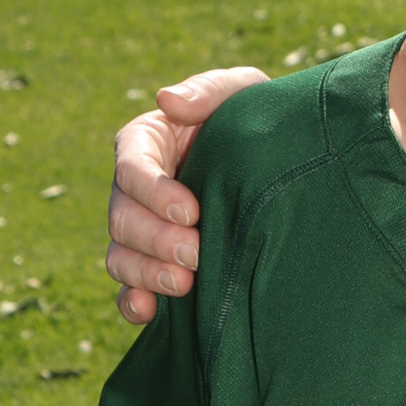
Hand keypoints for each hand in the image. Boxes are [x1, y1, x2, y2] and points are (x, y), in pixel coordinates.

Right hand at [106, 68, 266, 322]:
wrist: (285, 161)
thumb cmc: (254, 119)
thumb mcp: (240, 92)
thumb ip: (206, 92)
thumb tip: (165, 100)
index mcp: (147, 143)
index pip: (131, 167)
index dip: (153, 192)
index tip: (190, 210)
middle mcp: (136, 189)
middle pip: (121, 218)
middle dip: (155, 239)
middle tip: (196, 252)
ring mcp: (142, 230)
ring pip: (120, 257)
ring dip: (146, 274)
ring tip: (185, 284)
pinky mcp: (156, 263)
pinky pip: (129, 289)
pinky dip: (132, 303)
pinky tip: (149, 313)